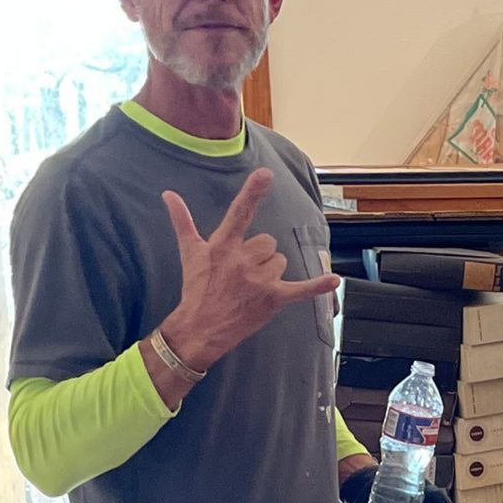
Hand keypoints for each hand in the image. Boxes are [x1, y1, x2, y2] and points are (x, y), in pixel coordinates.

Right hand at [157, 165, 338, 368]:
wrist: (200, 328)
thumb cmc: (196, 288)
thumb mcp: (189, 253)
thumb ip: (182, 221)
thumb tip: (168, 194)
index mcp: (224, 245)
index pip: (240, 213)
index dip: (252, 193)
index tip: (265, 174)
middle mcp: (243, 260)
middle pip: (268, 243)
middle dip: (259, 255)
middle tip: (242, 274)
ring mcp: (259, 280)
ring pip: (280, 262)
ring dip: (270, 272)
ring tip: (251, 287)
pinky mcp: (273, 299)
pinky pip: (301, 289)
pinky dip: (318, 286)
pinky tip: (335, 280)